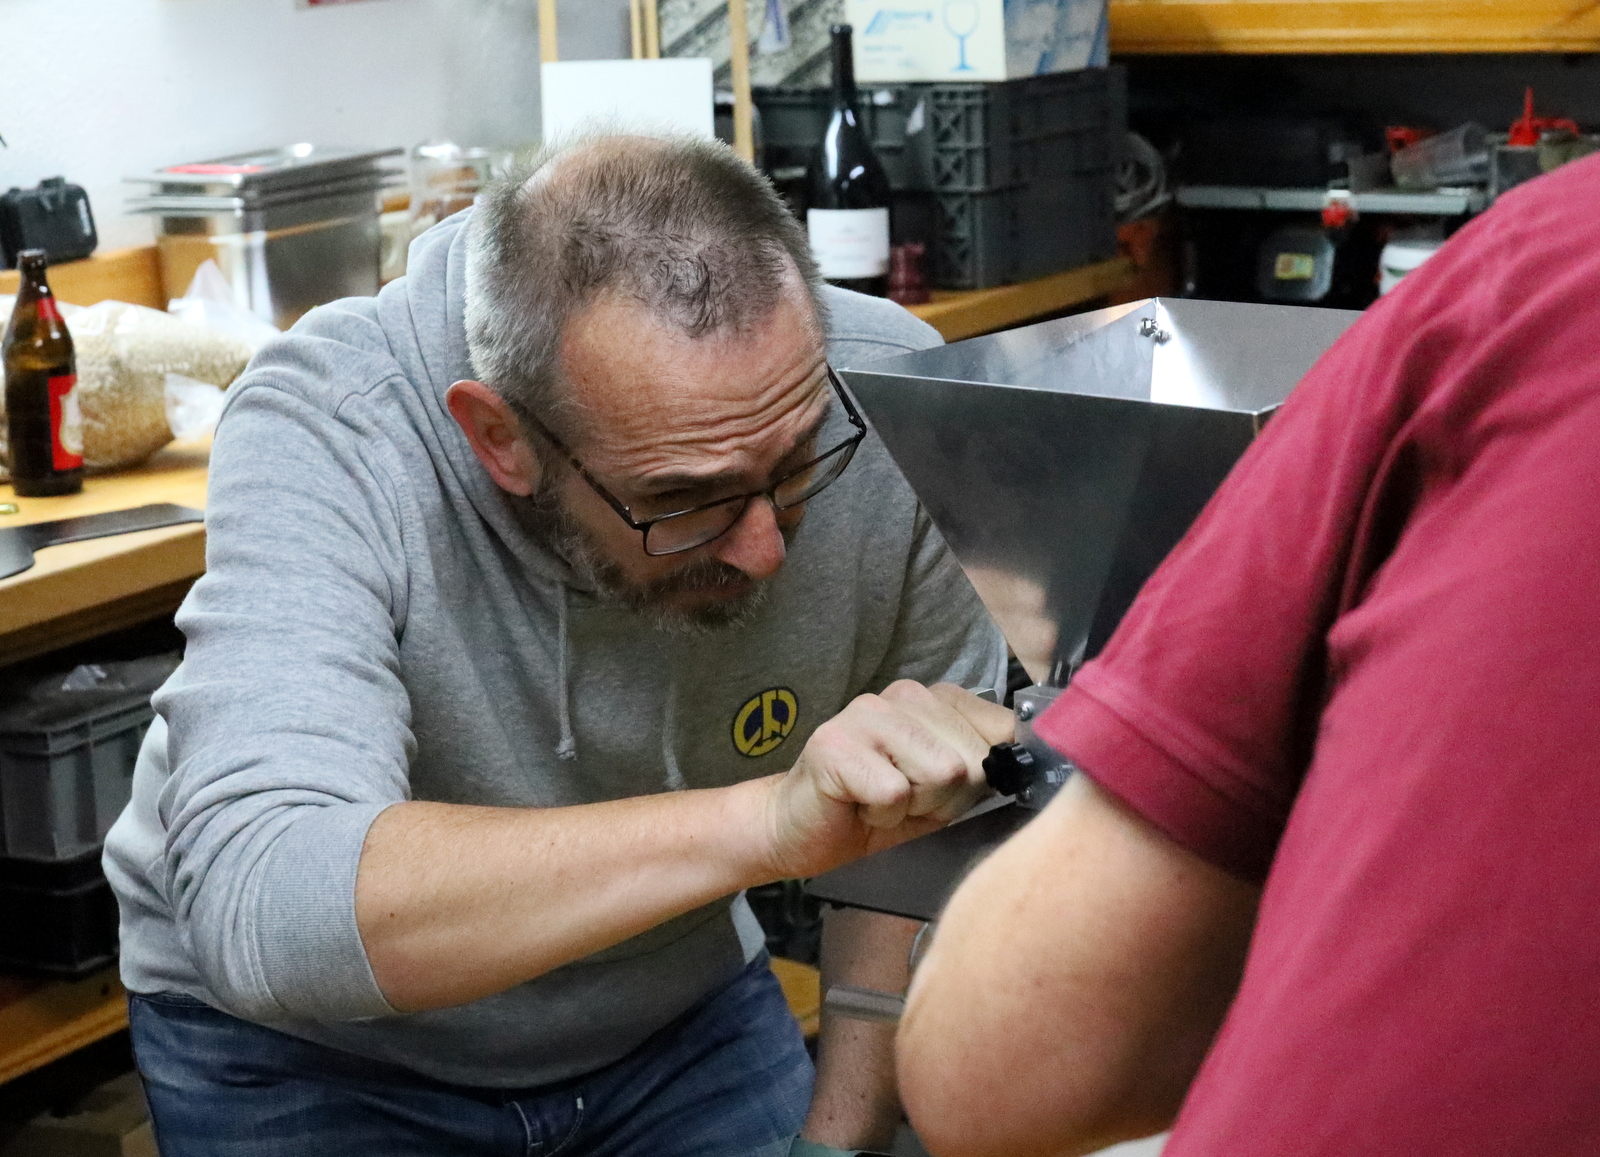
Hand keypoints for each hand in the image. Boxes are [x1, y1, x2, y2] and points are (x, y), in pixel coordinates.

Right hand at [764, 682, 1015, 878]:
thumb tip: (1036, 761)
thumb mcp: (945, 792)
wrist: (799, 830)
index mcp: (935, 700)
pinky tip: (859, 806)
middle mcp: (903, 695)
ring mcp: (867, 714)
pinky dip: (882, 815)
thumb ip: (984, 768)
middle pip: (973, 759)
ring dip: (914, 806)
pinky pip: (894, 793)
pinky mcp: (836, 743)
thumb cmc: (874, 810)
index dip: (988, 775)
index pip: (1002, 729)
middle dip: (947, 799)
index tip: (955, 792)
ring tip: (883, 802)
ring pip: (940, 772)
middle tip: (907, 801)